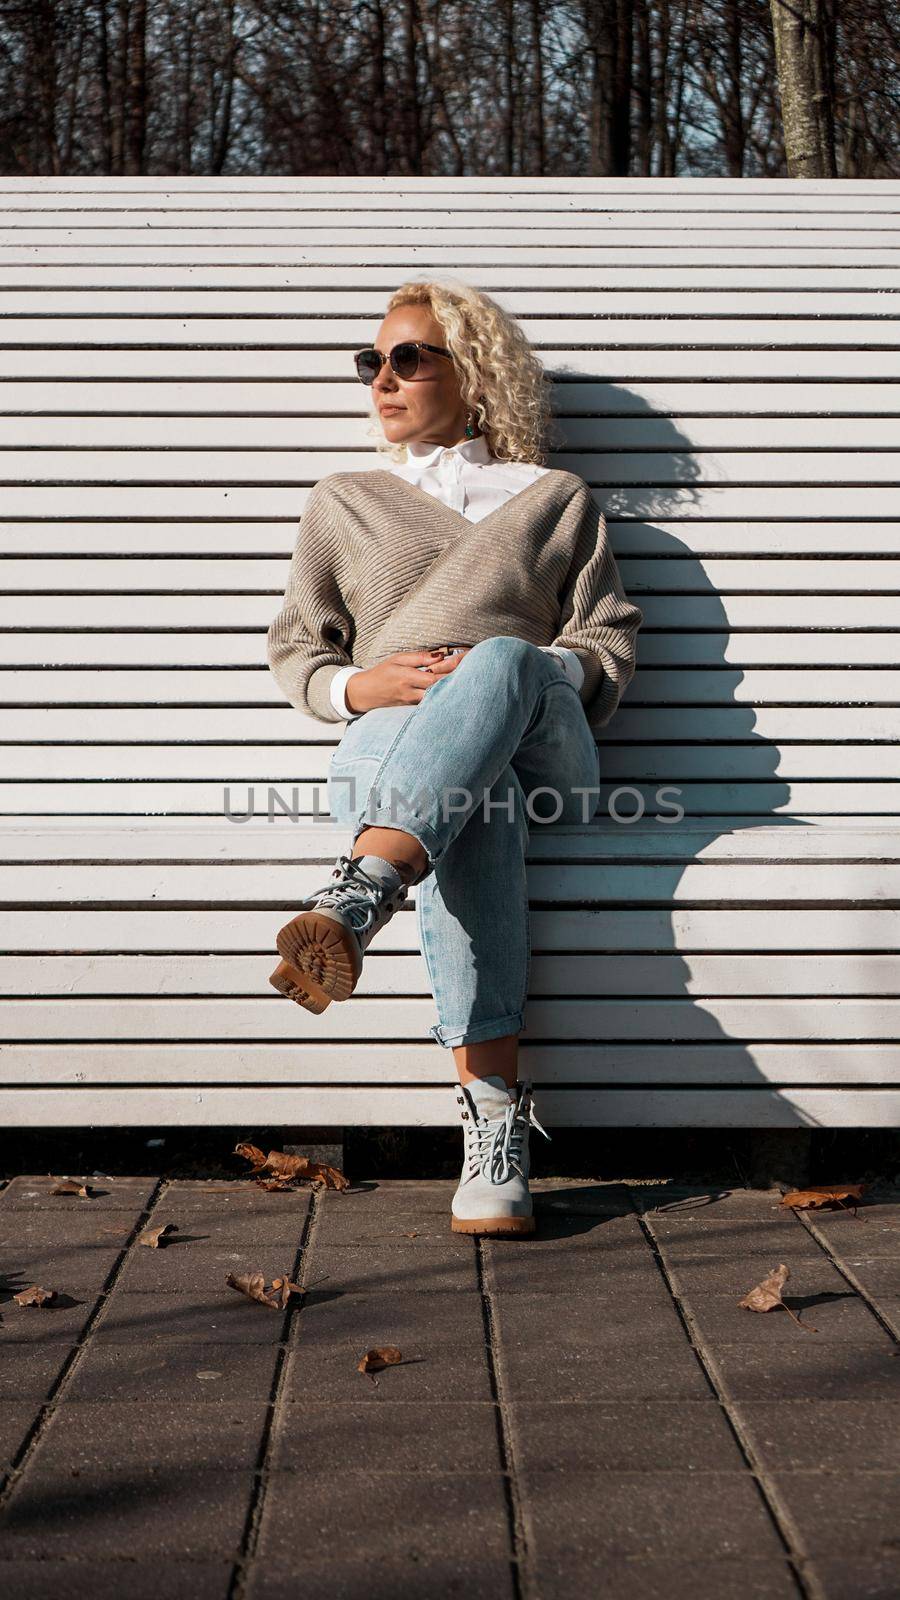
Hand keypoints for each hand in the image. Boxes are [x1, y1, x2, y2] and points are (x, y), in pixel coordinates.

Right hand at [344, 647, 470, 712]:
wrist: (365, 694)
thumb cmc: (382, 673)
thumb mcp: (397, 659)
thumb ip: (419, 657)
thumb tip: (440, 655)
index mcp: (407, 678)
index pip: (436, 675)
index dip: (454, 670)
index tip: (470, 662)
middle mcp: (412, 693)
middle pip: (441, 690)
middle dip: (461, 682)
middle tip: (482, 675)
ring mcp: (413, 704)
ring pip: (439, 700)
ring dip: (456, 693)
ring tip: (475, 685)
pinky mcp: (414, 710)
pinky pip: (434, 705)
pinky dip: (447, 699)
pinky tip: (460, 695)